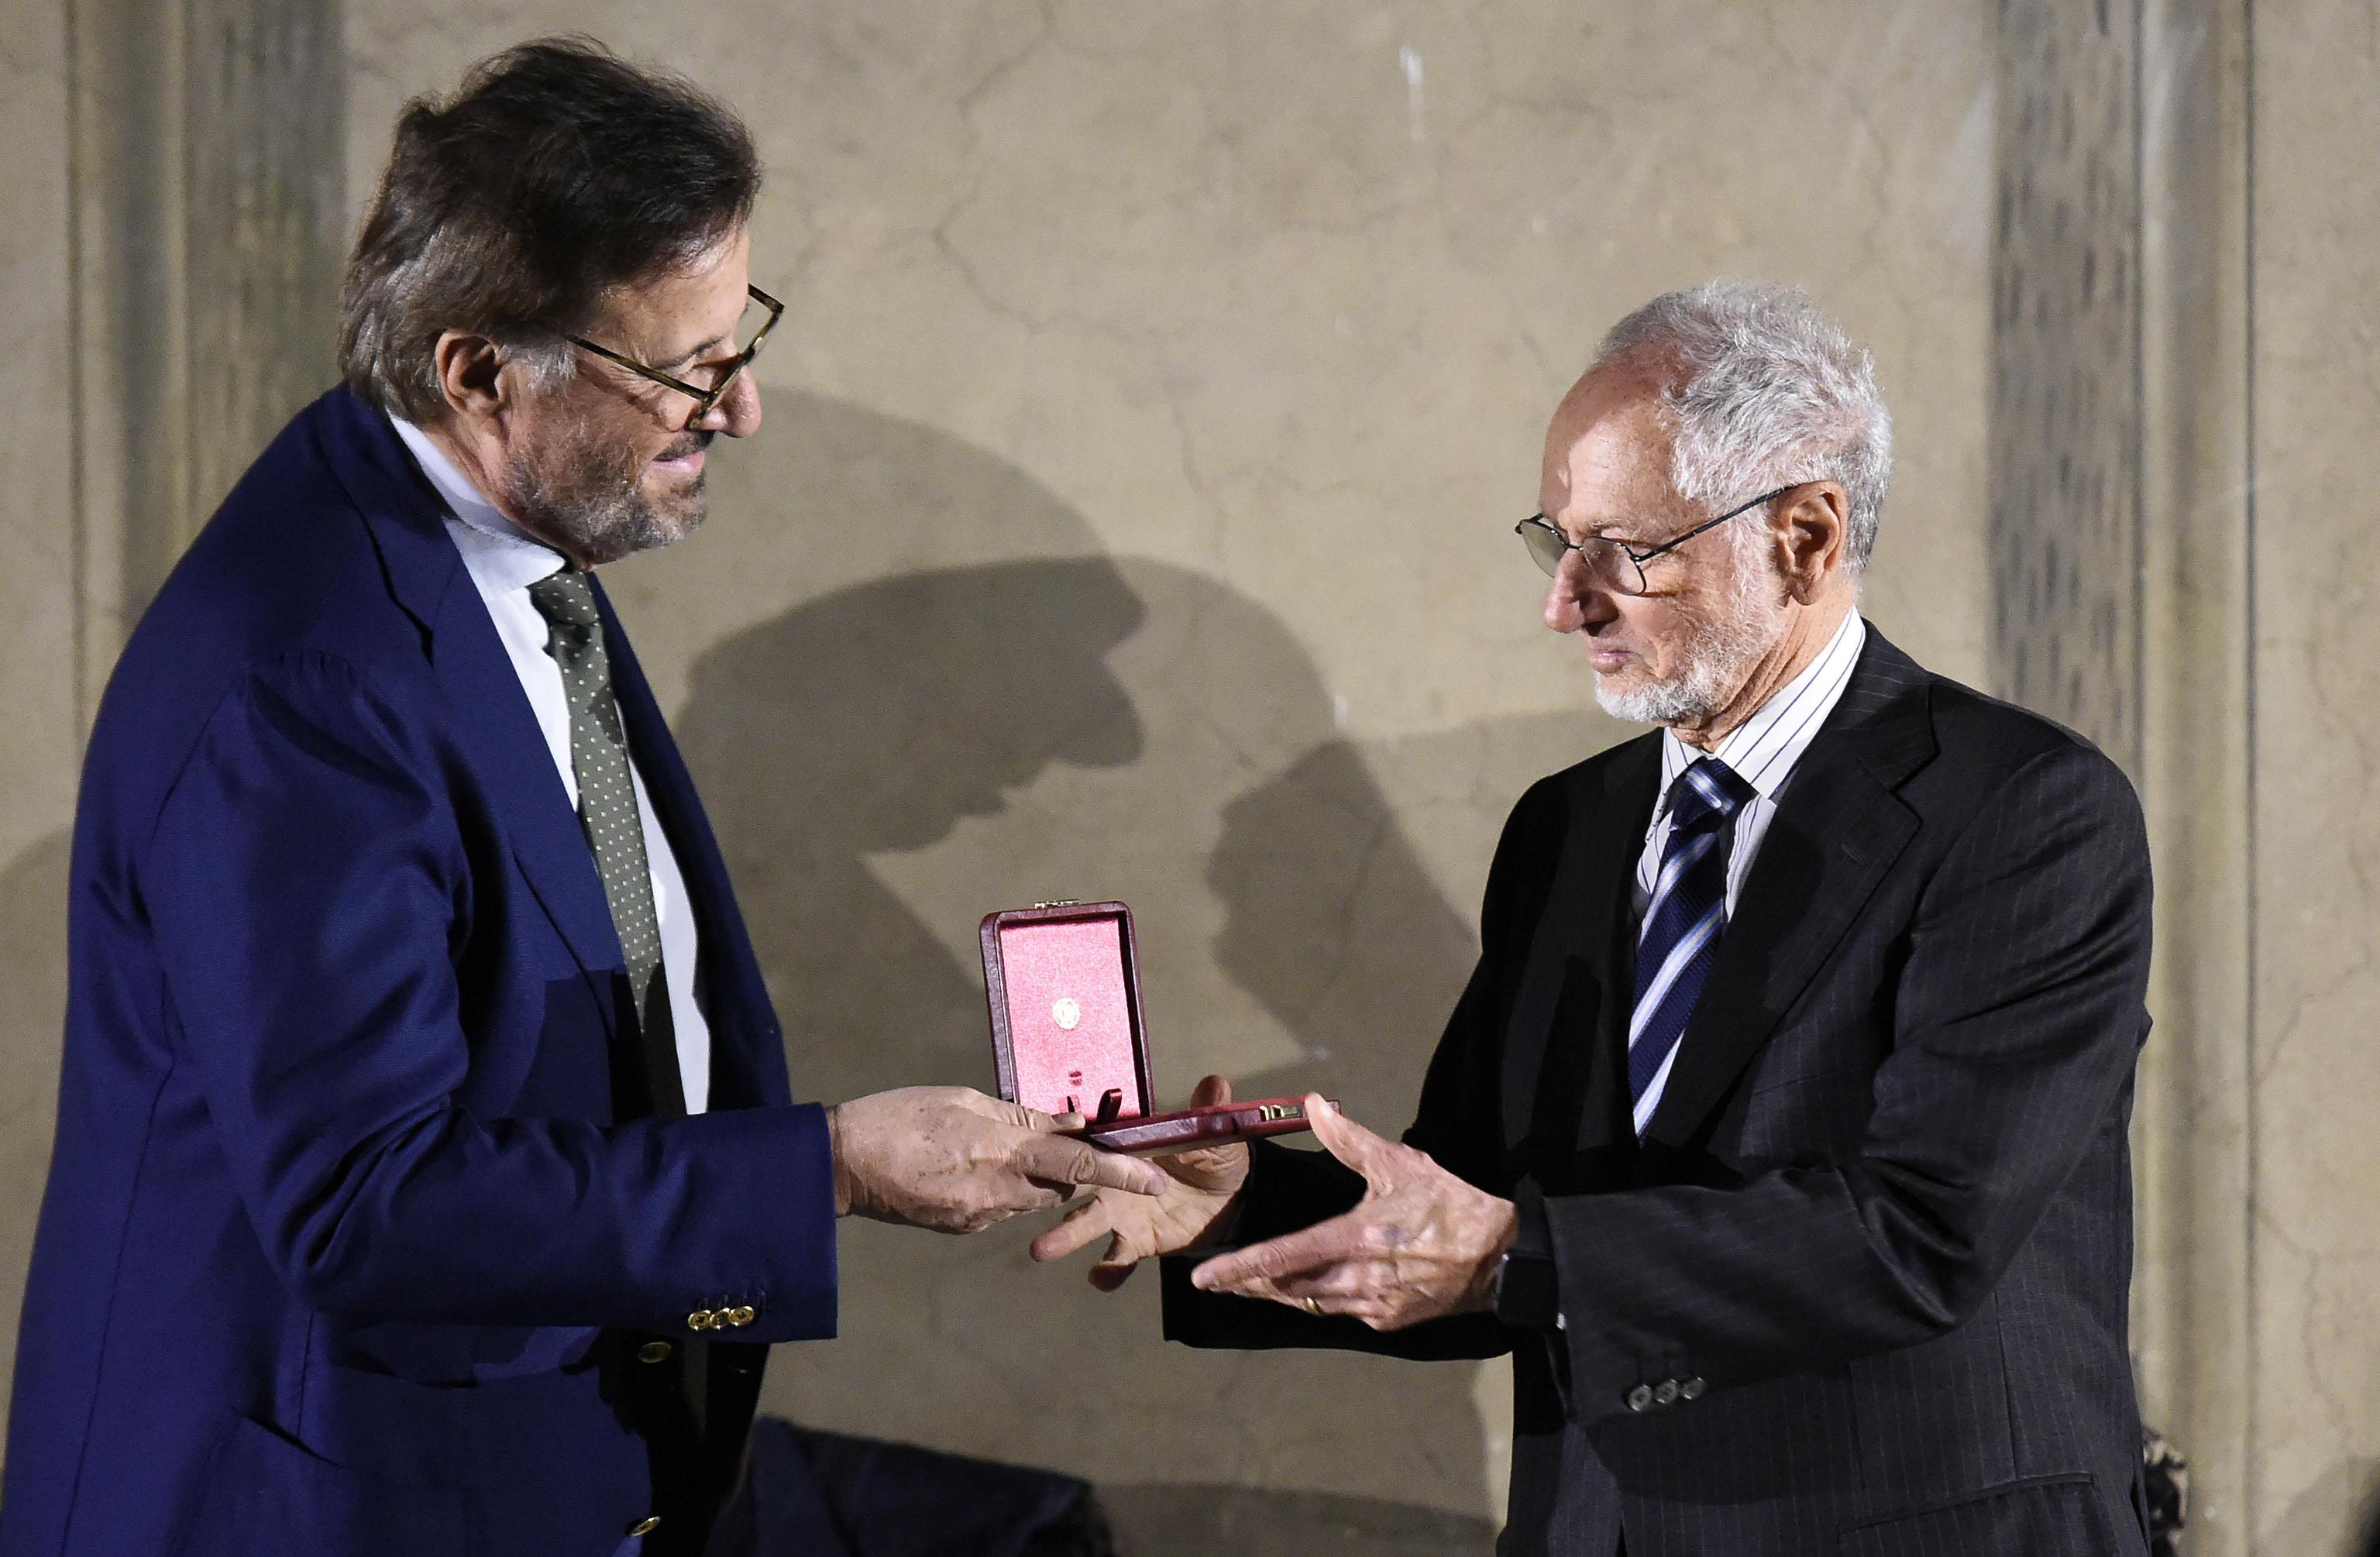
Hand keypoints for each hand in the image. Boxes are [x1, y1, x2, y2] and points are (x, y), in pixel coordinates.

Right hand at [827, 1086, 1168, 1234]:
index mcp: (1002, 1152)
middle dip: (1065, 1164)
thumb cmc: (898, 1117)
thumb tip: (1070, 1122)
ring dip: (1028, 1174)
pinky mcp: (960, 1227)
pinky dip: (996, 1185)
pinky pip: (997, 1206)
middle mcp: (998, 1193)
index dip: (1122, 1172)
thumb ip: (1020, 1115)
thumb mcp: (962, 1100)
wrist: (837, 1164)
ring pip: (1028, 1196)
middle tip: (1055, 1136)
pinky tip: (962, 1164)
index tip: (1157, 1179)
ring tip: (988, 1144)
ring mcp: (978, 1216)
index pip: (1078, 1164)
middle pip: (1057, 1183)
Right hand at [1030, 1074, 1249, 1288]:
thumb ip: (1209, 1113)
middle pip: (1078, 1183)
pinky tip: (1100, 1278)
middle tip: (1029, 1185)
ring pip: (1086, 1223)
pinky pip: (1117, 1261)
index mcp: (1128, 1146)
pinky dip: (1107, 1271)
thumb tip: (1215, 1082)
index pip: (1098, 1140)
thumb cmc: (1215, 1157)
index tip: (1051, 1140)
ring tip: (1042, 1249)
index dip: (1076, 1140)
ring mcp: (1121, 1213)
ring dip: (1065, 1235)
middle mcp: (1114, 1179)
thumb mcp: (1214, 1135)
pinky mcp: (1136, 1242)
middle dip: (1053, 1187)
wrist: (1233, 1201)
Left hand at [1188, 1095, 1516, 1330]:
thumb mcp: (1401, 1164)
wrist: (1503, 1258)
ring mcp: (1373, 1305)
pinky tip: (1312, 1290)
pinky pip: (1341, 1312)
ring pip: (1310, 1304)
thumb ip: (1351, 1140)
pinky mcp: (1390, 1321)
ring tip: (1255, 1284)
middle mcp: (1356, 1279)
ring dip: (1281, 1294)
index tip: (1204, 1279)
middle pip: (1286, 1288)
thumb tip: (1314, 1105)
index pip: (1281, 1258)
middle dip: (1250, 1284)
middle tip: (1221, 1280)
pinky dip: (1320, 1300)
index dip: (1238, 1270)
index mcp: (1352, 1239)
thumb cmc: (1451, 1206)